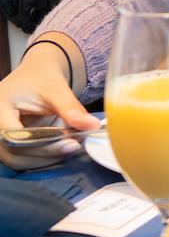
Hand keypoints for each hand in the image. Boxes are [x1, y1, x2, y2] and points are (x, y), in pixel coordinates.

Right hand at [0, 40, 99, 169]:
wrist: (33, 76)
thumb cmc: (40, 79)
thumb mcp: (57, 90)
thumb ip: (71, 109)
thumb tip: (91, 126)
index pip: (16, 136)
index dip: (43, 144)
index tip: (70, 143)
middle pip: (15, 152)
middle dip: (48, 152)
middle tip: (75, 143)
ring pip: (17, 160)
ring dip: (46, 156)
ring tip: (68, 141)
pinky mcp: (4, 144)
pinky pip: (20, 159)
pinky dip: (42, 156)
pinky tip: (57, 144)